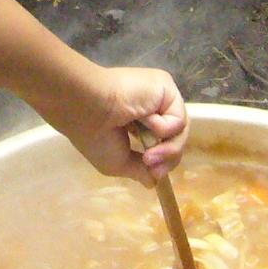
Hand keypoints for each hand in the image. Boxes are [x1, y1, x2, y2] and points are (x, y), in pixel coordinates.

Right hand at [39, 66, 189, 183]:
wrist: (87, 108)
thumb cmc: (95, 135)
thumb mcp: (116, 163)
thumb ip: (139, 170)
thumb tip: (153, 182)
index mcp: (137, 119)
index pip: (162, 141)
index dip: (162, 160)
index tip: (151, 173)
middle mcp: (150, 106)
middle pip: (175, 137)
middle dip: (167, 159)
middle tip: (151, 167)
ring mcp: (159, 96)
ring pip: (180, 130)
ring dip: (167, 149)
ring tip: (148, 156)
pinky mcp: (166, 86)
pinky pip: (178, 117)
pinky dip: (164, 128)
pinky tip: (144, 123)